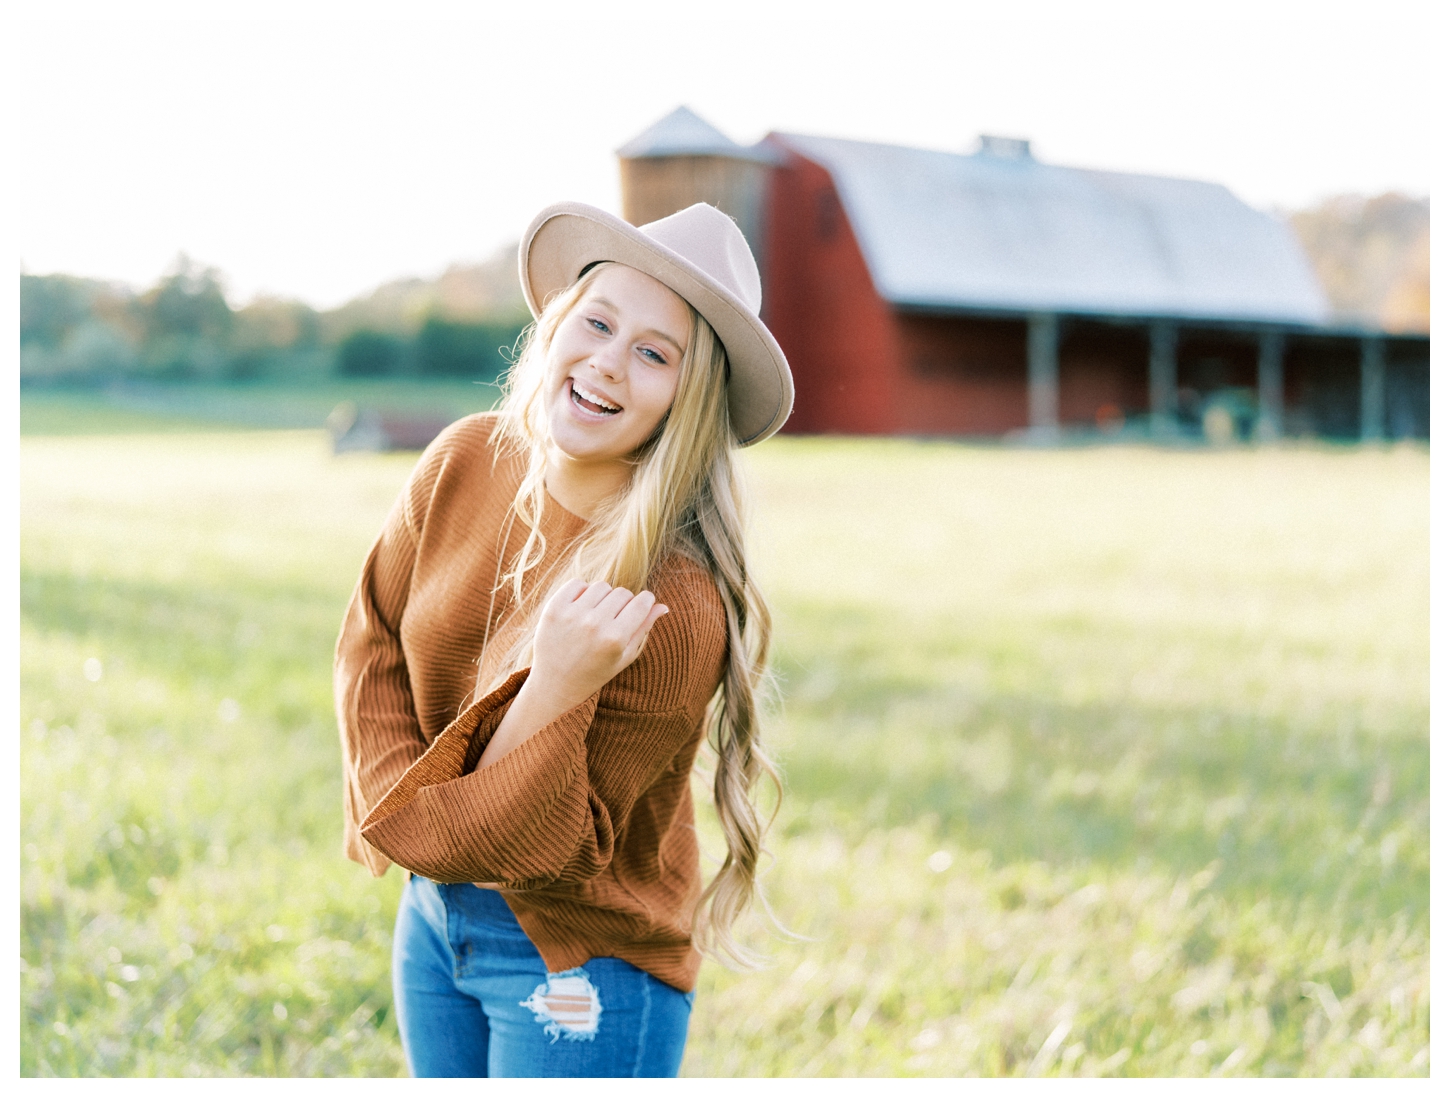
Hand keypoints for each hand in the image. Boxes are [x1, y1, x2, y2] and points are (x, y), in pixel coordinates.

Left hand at [529, 579, 669, 713]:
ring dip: (603, 597)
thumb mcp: (625, 656)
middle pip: (623, 592)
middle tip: (615, 619)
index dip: (646, 601)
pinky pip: (578, 583)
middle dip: (624, 602)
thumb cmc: (596, 672)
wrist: (555, 684)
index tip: (642, 606)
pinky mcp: (554, 608)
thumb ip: (644, 629)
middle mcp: (594, 624)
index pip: (642, 602)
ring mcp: (572, 614)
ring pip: (602, 586)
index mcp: (615, 638)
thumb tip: (662, 606)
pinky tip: (581, 609)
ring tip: (597, 615)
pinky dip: (582, 592)